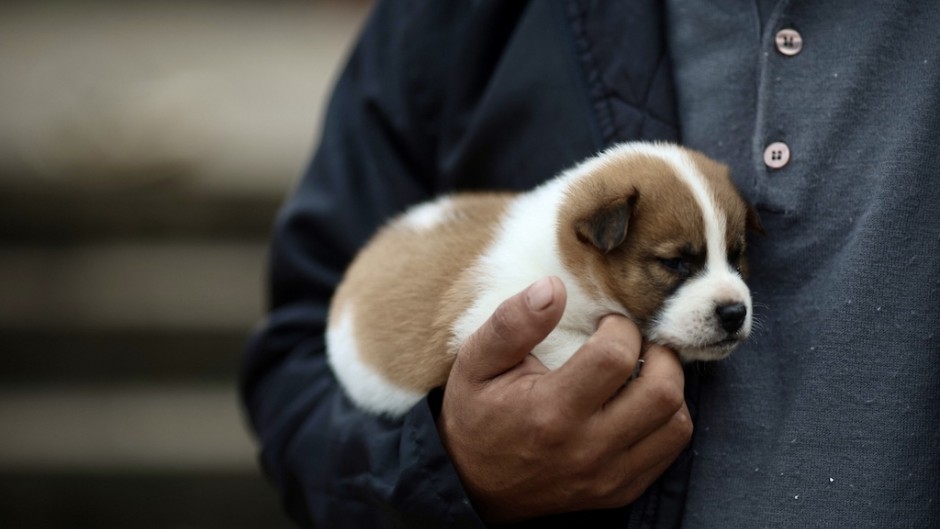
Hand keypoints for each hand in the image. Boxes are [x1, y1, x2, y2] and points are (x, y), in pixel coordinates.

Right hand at [437, 276, 691, 522]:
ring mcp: (608, 476)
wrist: (471, 486)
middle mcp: (586, 448)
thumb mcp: (476, 362)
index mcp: (550, 411)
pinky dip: (665, 420)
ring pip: (676, 424)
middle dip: (659, 354)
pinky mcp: (620, 492)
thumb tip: (553, 286)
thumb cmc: (476, 415)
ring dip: (668, 388)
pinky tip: (638, 403)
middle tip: (636, 343)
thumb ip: (513, 323)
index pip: (615, 357)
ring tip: (642, 372)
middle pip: (662, 392)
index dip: (620, 327)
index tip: (606, 323)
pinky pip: (668, 450)